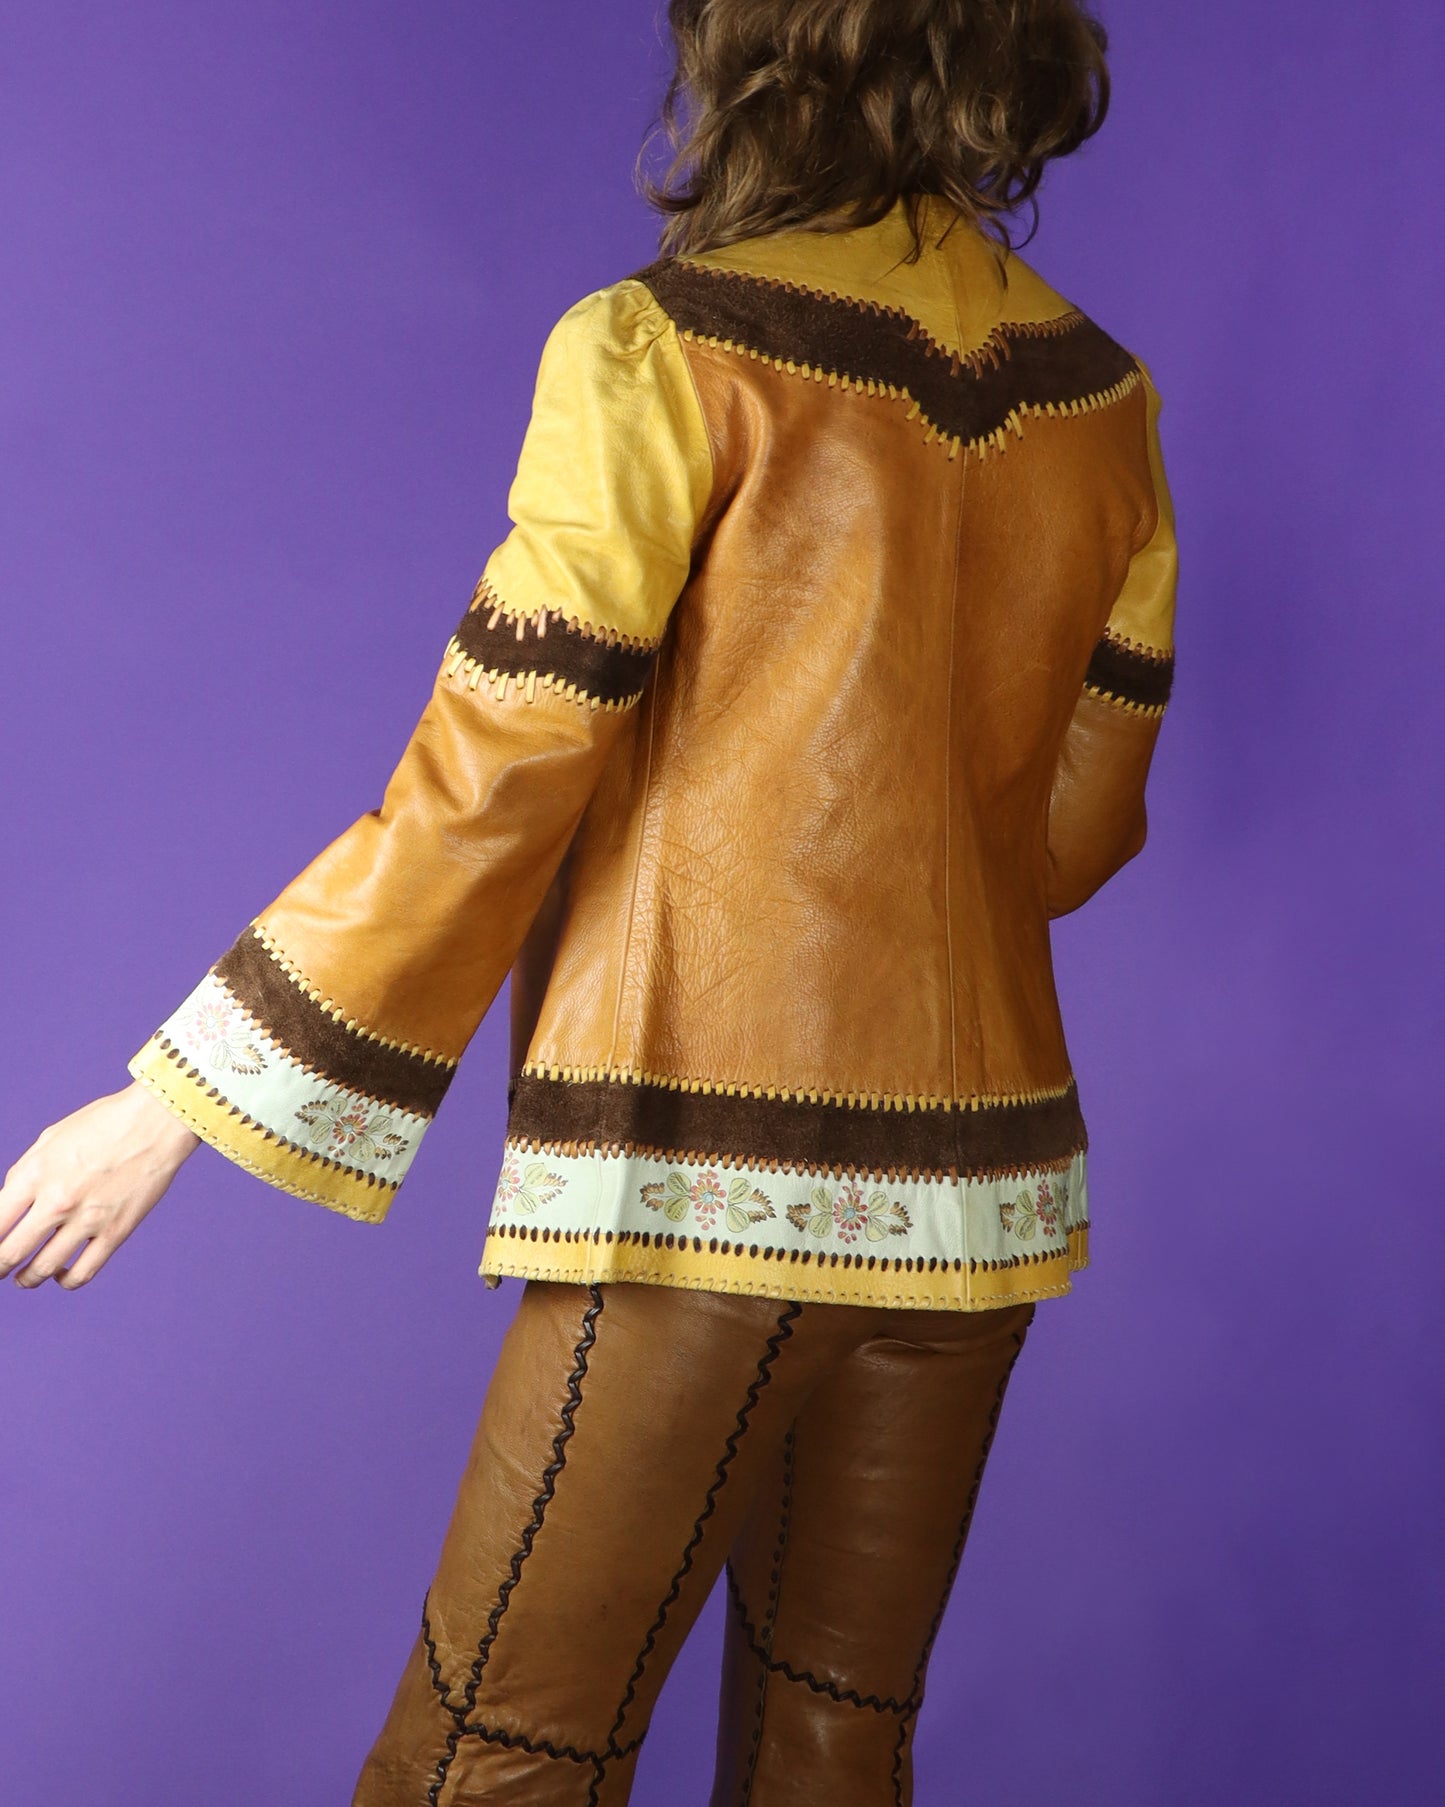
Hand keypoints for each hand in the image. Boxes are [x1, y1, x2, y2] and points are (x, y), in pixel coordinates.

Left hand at [0, 1082, 200, 1290]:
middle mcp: (57, 1200)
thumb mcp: (50, 1139)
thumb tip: (8, 1208)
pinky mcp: (116, 1232)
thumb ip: (24, 1174)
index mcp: (34, 1174)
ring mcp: (87, 1219)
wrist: (157, 1121)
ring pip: (42, 1270)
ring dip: (26, 1279)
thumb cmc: (104, 1123)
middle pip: (9, 1254)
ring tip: (23, 1279)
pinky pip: (83, 1273)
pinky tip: (61, 1274)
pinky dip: (65, 1280)